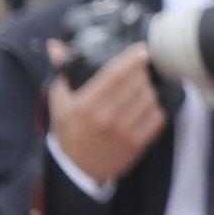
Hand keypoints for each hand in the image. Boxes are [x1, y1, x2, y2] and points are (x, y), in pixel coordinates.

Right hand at [46, 49, 164, 187]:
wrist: (77, 168)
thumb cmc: (68, 130)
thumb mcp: (59, 102)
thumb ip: (61, 72)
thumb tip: (56, 46)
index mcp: (85, 105)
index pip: (115, 76)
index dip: (132, 60)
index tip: (143, 50)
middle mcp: (106, 118)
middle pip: (136, 85)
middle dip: (142, 73)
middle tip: (140, 68)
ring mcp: (124, 131)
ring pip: (149, 99)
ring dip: (149, 89)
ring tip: (142, 87)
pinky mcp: (138, 143)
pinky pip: (157, 117)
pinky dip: (156, 107)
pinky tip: (147, 104)